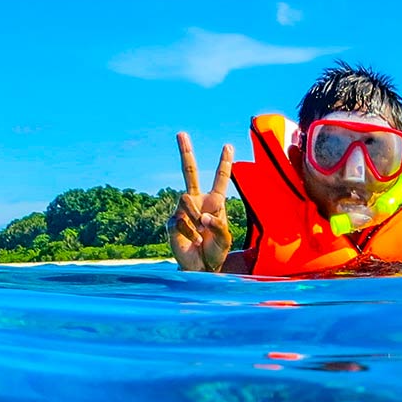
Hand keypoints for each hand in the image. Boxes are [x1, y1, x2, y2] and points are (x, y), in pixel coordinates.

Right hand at [171, 133, 234, 271]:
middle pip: (190, 172)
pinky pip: (179, 219)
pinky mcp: (173, 222)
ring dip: (195, 216)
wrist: (201, 268)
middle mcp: (197, 201)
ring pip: (185, 198)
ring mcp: (183, 210)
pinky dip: (190, 231)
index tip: (228, 146)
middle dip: (185, 152)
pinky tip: (195, 241)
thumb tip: (202, 216)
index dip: (225, 163)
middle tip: (181, 133)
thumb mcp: (225, 239)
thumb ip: (219, 225)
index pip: (220, 179)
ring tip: (201, 234)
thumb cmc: (216, 252)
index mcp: (215, 202)